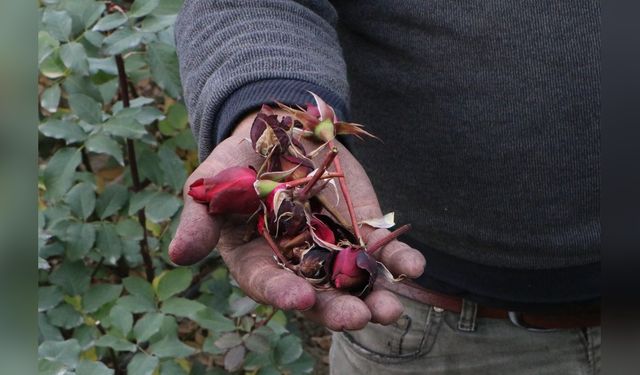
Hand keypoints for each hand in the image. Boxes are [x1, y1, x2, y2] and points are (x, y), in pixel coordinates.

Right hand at [169, 113, 425, 330]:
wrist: (281, 130)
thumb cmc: (239, 159)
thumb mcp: (214, 182)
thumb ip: (201, 217)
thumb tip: (177, 255)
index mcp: (256, 258)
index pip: (267, 282)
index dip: (282, 292)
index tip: (299, 298)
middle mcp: (296, 262)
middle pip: (317, 293)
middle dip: (336, 308)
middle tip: (357, 319)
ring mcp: (333, 248)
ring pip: (353, 282)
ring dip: (374, 297)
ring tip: (391, 311)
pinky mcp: (361, 229)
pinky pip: (382, 249)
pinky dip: (398, 259)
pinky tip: (413, 267)